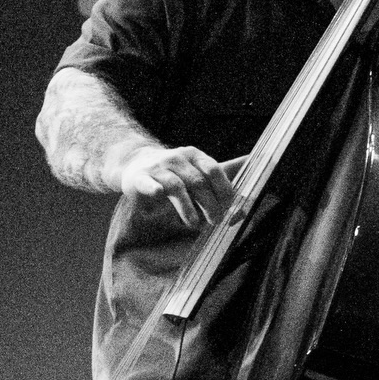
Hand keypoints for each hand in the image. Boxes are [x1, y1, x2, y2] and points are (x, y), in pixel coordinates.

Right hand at [114, 143, 235, 228]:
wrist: (135, 164)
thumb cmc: (175, 174)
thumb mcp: (197, 174)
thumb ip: (219, 186)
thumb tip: (243, 206)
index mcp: (195, 156)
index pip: (214, 170)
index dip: (224, 190)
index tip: (229, 207)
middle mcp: (177, 158)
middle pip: (198, 182)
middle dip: (210, 204)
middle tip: (215, 221)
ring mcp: (158, 167)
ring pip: (176, 186)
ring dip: (187, 208)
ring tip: (193, 223)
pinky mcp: (139, 177)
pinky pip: (148, 183)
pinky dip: (154, 188)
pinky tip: (159, 194)